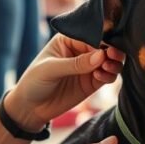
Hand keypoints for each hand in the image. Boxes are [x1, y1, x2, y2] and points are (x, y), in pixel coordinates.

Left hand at [4, 35, 125, 130]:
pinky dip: (110, 75)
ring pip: (110, 60)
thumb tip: (101, 55)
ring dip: (114, 63)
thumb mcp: (50, 69)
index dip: (102, 38)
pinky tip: (101, 77)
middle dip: (112, 50)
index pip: (90, 34)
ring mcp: (88, 66)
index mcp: (69, 39)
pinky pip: (108, 76)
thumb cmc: (34, 82)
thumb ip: (75, 63)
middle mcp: (81, 50)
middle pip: (105, 46)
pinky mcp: (93, 82)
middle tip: (113, 55)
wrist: (30, 108)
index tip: (107, 45)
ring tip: (107, 67)